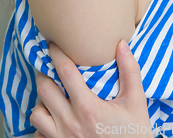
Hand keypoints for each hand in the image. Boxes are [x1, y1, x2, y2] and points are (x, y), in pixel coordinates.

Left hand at [30, 40, 153, 137]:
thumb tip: (121, 44)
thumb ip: (130, 71)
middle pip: (44, 89)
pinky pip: (38, 134)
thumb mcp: (136, 102)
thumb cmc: (134, 134)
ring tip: (52, 94)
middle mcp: (70, 123)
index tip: (53, 44)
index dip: (56, 53)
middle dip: (44, 73)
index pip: (65, 71)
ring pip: (36, 113)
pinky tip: (53, 118)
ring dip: (42, 101)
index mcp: (88, 107)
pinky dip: (42, 124)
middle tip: (50, 67)